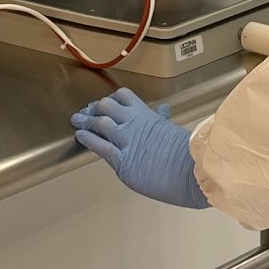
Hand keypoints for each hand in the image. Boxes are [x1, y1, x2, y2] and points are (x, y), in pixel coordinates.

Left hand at [70, 88, 211, 208]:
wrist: (191, 172)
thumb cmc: (187, 155)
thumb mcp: (172, 130)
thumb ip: (162, 120)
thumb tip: (163, 110)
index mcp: (147, 115)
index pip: (123, 97)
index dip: (110, 99)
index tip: (103, 104)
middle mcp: (134, 124)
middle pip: (106, 106)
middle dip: (93, 108)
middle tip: (86, 113)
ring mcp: (127, 141)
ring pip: (99, 123)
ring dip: (85, 121)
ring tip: (78, 122)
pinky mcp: (122, 160)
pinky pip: (100, 146)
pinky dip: (88, 139)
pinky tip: (81, 136)